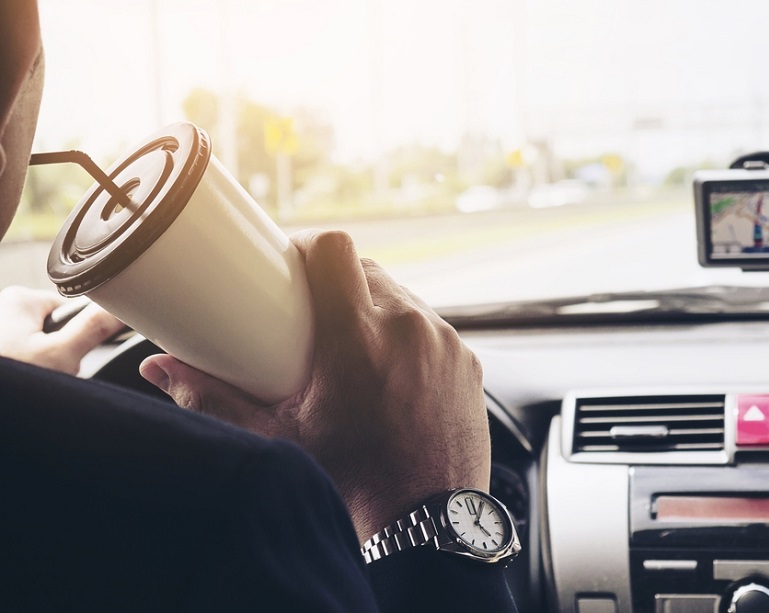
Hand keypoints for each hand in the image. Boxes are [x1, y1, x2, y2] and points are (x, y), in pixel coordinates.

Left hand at [0, 285, 123, 374]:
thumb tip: (122, 309)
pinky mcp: (0, 357)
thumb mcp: (61, 356)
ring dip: (42, 369)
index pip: (70, 310)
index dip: (80, 336)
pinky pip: (21, 362)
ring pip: (36, 350)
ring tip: (32, 385)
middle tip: (52, 374)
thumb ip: (95, 328)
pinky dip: (25, 376)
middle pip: (53, 330)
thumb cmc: (10, 382)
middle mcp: (1, 309)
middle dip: (60, 356)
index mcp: (19, 299)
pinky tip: (23, 389)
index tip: (75, 355)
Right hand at [139, 230, 489, 541]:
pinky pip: (433, 329)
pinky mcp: (467, 360)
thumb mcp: (278, 436)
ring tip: (355, 343)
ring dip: (377, 309)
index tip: (294, 261)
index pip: (335, 249)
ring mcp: (444, 342)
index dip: (311, 244)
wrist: (426, 520)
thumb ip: (215, 398)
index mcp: (356, 335)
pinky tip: (395, 370)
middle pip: (367, 270)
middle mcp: (407, 327)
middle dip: (339, 282)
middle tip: (316, 312)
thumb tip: (159, 369)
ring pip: (403, 298)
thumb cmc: (352, 480)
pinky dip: (411, 337)